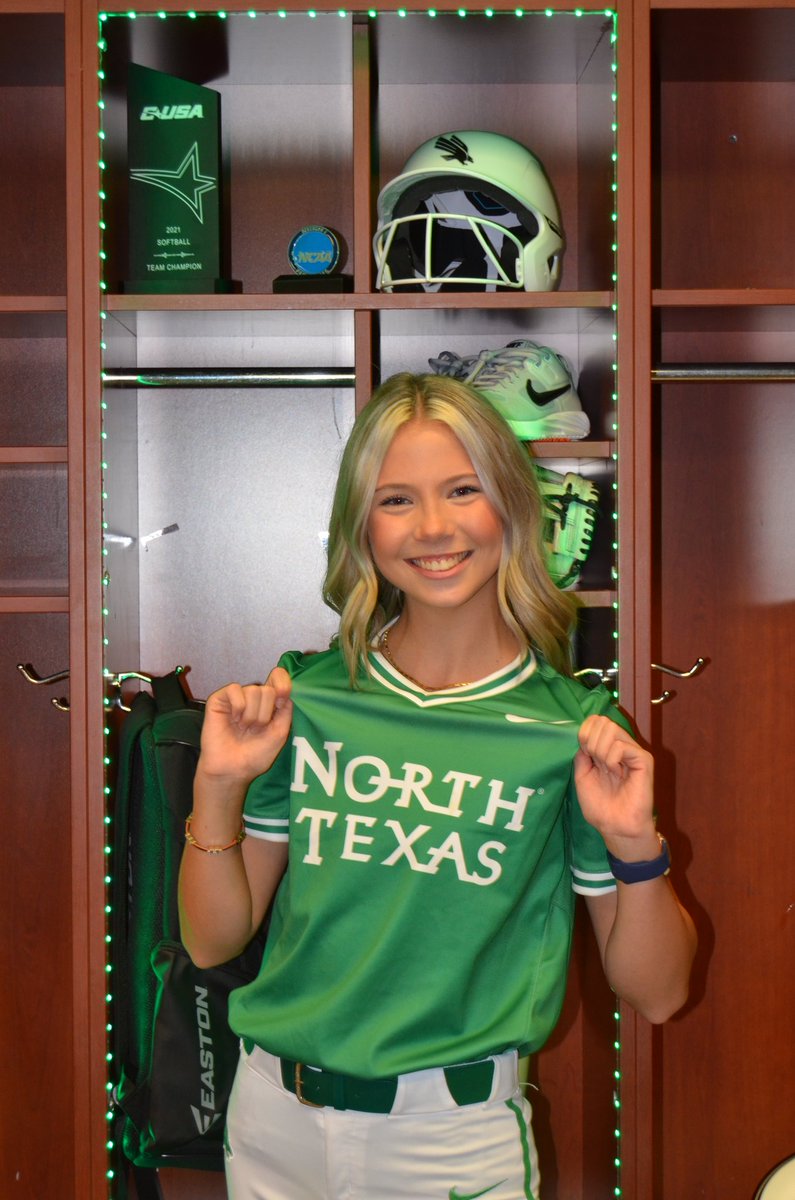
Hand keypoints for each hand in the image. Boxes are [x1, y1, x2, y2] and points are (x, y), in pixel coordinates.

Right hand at [198, 668, 292, 787]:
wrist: (233, 769)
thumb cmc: (255, 755)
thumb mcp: (280, 732)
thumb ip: (285, 709)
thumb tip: (283, 690)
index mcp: (269, 703)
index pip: (279, 677)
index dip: (283, 683)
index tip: (281, 702)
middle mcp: (253, 698)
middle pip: (268, 689)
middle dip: (266, 714)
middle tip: (255, 729)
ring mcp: (236, 698)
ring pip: (253, 690)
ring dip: (252, 715)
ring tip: (243, 728)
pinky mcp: (219, 699)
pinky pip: (234, 690)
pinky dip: (238, 707)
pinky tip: (234, 720)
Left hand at [574, 714, 657, 856]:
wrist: (615, 827)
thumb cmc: (600, 806)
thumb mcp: (582, 776)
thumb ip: (582, 755)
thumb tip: (584, 737)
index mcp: (607, 749)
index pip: (596, 721)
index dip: (585, 732)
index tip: (584, 752)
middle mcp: (621, 746)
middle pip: (602, 721)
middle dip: (591, 741)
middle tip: (595, 762)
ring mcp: (633, 752)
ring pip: (611, 729)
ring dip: (600, 750)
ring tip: (606, 769)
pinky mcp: (644, 760)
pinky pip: (621, 746)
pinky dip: (611, 758)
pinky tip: (616, 772)